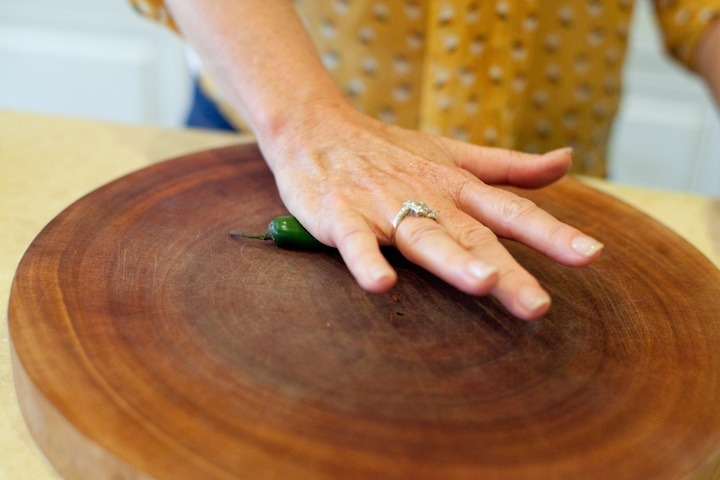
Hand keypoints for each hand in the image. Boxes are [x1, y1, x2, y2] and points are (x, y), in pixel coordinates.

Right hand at [258, 103, 603, 319]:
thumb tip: (565, 162)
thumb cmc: (389, 149)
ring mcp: (383, 206)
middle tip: (538, 305)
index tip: (591, 255)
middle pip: (472, 235)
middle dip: (507, 270)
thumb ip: (508, 167)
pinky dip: (367, 261)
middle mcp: (426, 197)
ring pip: (423, 236)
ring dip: (451, 260)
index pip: (510, 210)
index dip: (551, 233)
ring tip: (482, 284)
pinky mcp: (341, 216)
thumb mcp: (453, 155)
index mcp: (456, 186)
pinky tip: (381, 284)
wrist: (316, 129)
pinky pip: (356, 241)